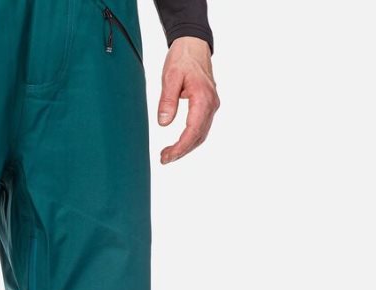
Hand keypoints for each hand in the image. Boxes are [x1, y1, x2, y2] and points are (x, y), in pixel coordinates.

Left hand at [157, 37, 219, 163]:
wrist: (194, 44)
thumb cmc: (182, 58)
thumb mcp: (170, 77)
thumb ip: (167, 100)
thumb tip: (163, 123)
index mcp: (202, 98)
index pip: (193, 131)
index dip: (180, 148)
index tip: (167, 156)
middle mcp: (211, 103)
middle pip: (198, 136)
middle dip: (182, 151)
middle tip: (164, 159)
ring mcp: (211, 104)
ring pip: (201, 134)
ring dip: (186, 147)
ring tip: (168, 154)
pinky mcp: (208, 104)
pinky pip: (201, 127)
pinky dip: (191, 138)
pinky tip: (179, 143)